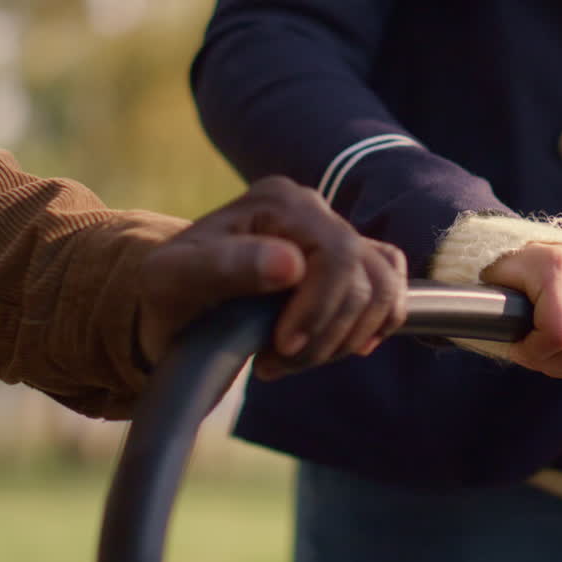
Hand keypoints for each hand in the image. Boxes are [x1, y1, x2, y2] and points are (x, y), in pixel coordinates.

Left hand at [135, 176, 407, 376]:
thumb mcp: (174, 280)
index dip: (319, 309)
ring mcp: (337, 237)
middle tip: (277, 360)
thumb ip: (225, 266)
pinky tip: (334, 346)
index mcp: (280, 201)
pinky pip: (392, 292)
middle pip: (364, 277)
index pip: (337, 255)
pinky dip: (372, 327)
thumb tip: (290, 263)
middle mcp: (315, 210)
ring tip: (293, 358)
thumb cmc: (168, 293)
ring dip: (345, 339)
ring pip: (384, 290)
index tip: (279, 348)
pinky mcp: (351, 267)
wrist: (174, 310)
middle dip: (327, 332)